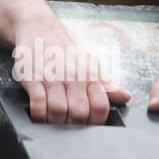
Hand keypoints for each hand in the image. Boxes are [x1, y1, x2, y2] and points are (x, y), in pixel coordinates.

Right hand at [13, 17, 129, 124]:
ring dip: (55, 123)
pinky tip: (39, 116)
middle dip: (74, 127)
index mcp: (90, 75)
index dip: (96, 122)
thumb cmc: (66, 52)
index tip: (89, 126)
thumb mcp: (90, 65)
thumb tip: (126, 97)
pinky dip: (39, 114)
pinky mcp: (32, 77)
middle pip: (79, 113)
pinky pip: (37, 102)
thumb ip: (107, 84)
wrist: (40, 29)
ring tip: (54, 124)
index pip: (100, 106)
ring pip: (58, 110)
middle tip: (69, 129)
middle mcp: (73, 76)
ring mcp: (52, 77)